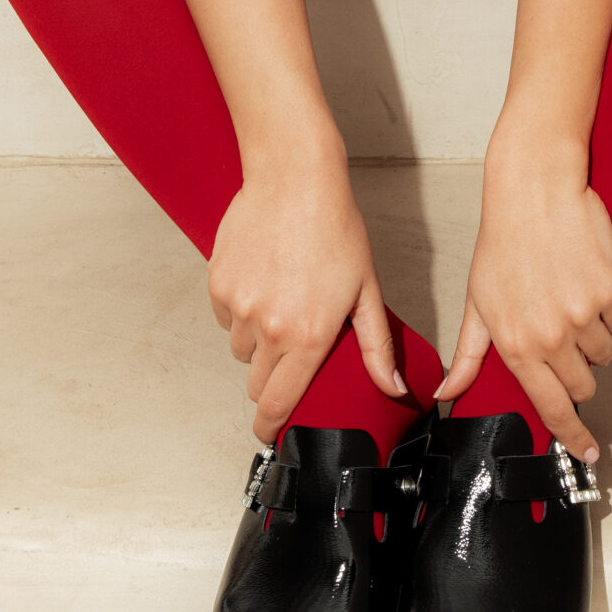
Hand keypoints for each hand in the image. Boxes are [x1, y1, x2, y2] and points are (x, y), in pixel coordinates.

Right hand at [208, 153, 403, 443]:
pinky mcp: (218, 285)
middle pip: (256, 383)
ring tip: (282, 302)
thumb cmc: (335, 227)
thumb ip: (376, 347)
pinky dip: (241, 310)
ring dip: (258, 341)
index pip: (278, 404)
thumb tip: (393, 388)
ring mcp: (239, 307)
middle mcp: (268, 328)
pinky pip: (227, 317)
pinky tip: (264, 282)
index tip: (272, 432)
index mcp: (308, 336)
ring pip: (242, 348)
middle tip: (291, 348)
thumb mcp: (366, 289)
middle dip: (272, 378)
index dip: (272, 426)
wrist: (294, 179)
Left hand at [436, 130, 611, 461]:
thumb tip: (447, 393)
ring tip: (568, 297)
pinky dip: (608, 308)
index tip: (588, 451)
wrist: (535, 189)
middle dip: (577, 371)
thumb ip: (468, 356)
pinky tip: (585, 281)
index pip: (551, 406)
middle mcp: (551, 335)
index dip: (572, 435)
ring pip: (604, 351)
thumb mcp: (477, 302)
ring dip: (592, 336)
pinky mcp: (610, 289)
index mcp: (516, 344)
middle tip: (561, 337)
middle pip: (583, 384)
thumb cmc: (503, 241)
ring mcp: (583, 312)